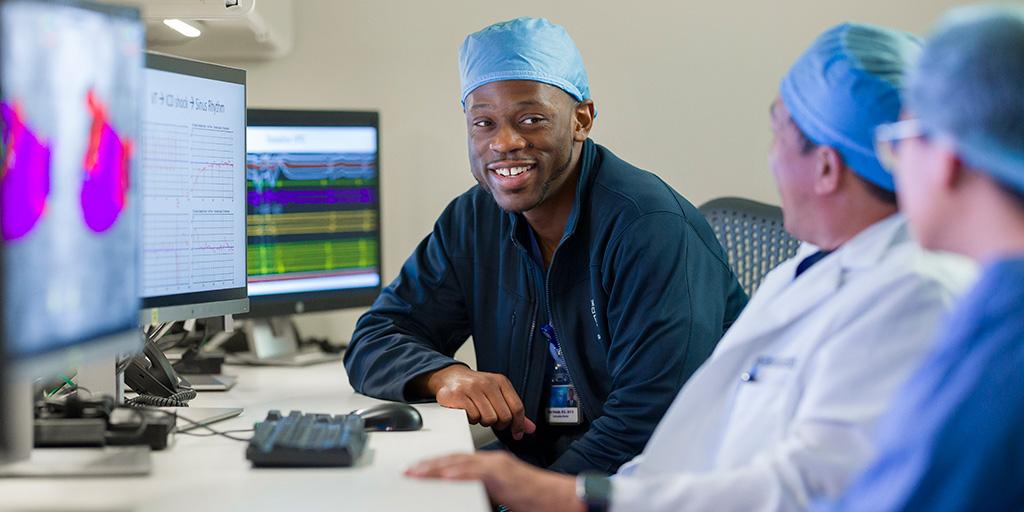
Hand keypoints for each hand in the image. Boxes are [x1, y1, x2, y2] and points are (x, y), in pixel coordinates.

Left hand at [405, 452, 583, 511]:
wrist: (562, 498)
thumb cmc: (537, 500)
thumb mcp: (504, 493)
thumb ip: (485, 491)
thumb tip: (466, 497)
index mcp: (493, 465)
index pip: (458, 461)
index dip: (436, 464)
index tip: (418, 470)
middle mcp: (494, 461)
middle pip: (454, 459)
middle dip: (429, 465)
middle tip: (408, 470)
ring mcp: (498, 467)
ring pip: (461, 463)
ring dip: (436, 468)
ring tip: (417, 472)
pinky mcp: (504, 475)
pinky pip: (477, 473)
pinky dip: (460, 473)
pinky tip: (445, 475)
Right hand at [424, 365, 535, 439]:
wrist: (450, 378)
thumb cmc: (476, 388)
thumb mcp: (498, 395)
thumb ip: (514, 411)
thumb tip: (530, 428)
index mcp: (501, 382)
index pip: (517, 407)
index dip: (518, 424)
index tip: (517, 433)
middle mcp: (488, 383)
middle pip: (504, 416)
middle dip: (498, 423)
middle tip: (491, 419)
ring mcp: (472, 388)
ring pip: (488, 419)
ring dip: (483, 421)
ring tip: (478, 413)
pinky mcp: (458, 395)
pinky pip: (472, 417)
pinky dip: (471, 419)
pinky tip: (468, 411)